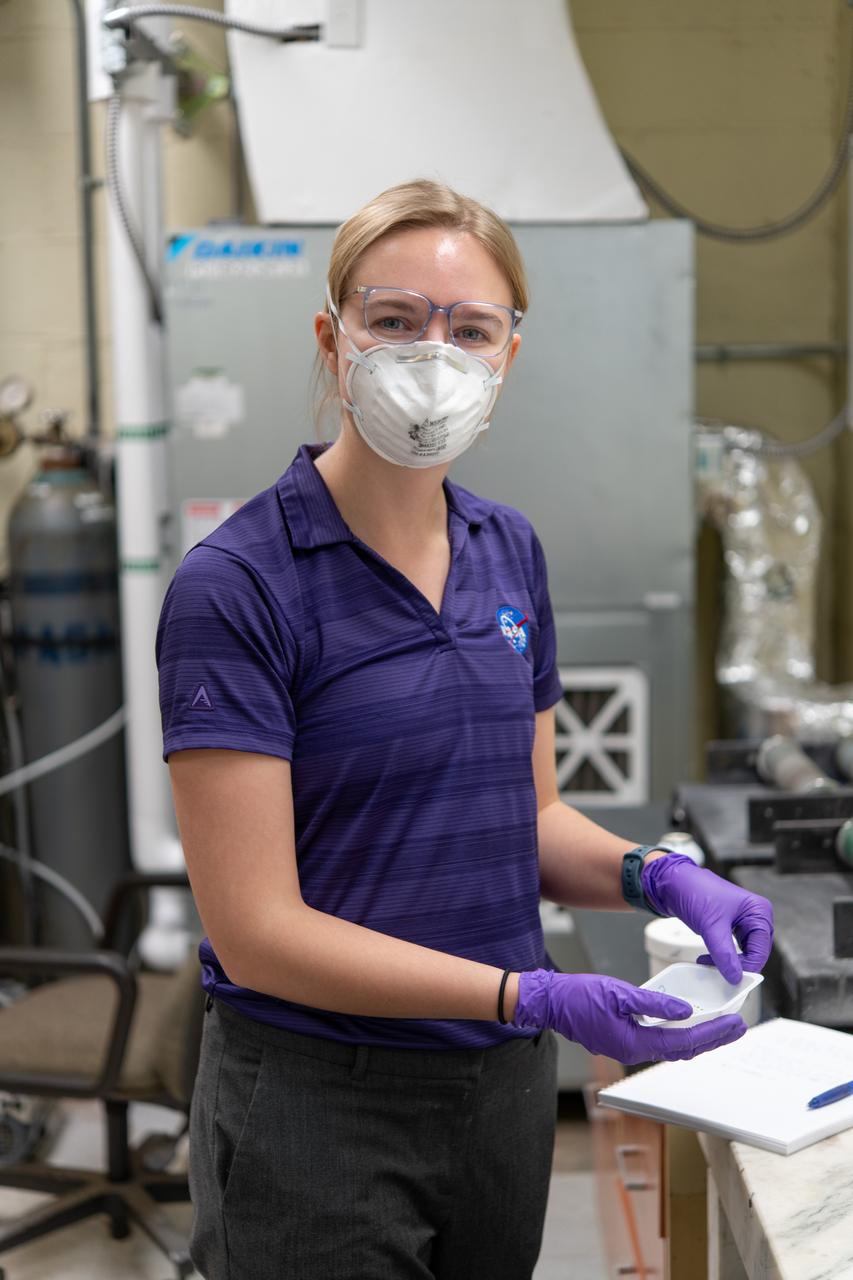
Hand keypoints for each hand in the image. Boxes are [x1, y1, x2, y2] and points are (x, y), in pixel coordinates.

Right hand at [512, 969, 746, 1064]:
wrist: (550, 1002)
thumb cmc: (578, 997)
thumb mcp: (619, 993)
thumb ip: (654, 1003)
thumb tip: (685, 1011)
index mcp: (635, 1043)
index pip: (684, 1041)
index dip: (713, 1033)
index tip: (734, 1024)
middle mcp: (635, 1051)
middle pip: (683, 1048)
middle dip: (713, 1038)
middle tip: (738, 1026)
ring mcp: (629, 1047)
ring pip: (672, 1046)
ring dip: (698, 1037)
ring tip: (720, 1025)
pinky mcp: (624, 1039)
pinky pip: (659, 1040)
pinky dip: (678, 1033)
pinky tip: (686, 1021)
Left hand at [642, 852, 773, 983]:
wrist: (672, 882)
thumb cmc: (694, 891)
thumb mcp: (710, 925)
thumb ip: (724, 953)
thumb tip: (735, 977)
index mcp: (759, 911)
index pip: (761, 950)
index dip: (747, 966)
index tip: (729, 977)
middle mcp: (756, 915)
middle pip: (755, 952)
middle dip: (737, 964)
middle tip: (716, 970)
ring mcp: (744, 921)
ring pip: (744, 952)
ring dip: (728, 960)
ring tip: (708, 962)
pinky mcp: (731, 925)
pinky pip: (733, 947)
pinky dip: (723, 955)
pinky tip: (709, 958)